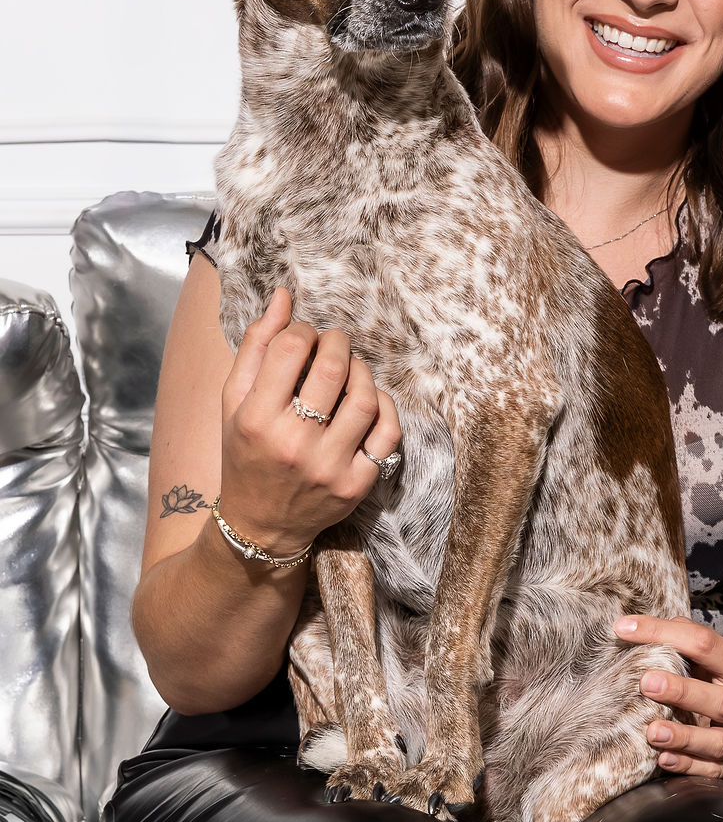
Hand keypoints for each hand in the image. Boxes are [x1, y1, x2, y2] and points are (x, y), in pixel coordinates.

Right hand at [218, 288, 401, 553]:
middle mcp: (292, 444)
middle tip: (334, 343)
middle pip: (332, 368)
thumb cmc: (245, 453)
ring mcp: (329, 467)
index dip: (303, 330)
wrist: (260, 526)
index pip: (290, 349)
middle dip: (338, 342)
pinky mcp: (357, 484)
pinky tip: (370, 401)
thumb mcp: (234, 402)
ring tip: (350, 369)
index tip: (304, 336)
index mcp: (255, 419)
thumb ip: (256, 346)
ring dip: (362, 371)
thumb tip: (283, 295)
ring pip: (365, 397)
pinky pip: (389, 433)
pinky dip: (386, 407)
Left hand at [614, 614, 722, 779]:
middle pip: (721, 699)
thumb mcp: (713, 660)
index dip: (663, 633)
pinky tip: (663, 758)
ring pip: (719, 741)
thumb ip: (683, 639)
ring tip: (653, 732)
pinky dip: (687, 765)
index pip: (704, 643)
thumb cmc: (722, 686)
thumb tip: (638, 625)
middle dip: (683, 691)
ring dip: (684, 737)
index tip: (623, 628)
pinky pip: (712, 771)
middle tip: (646, 683)